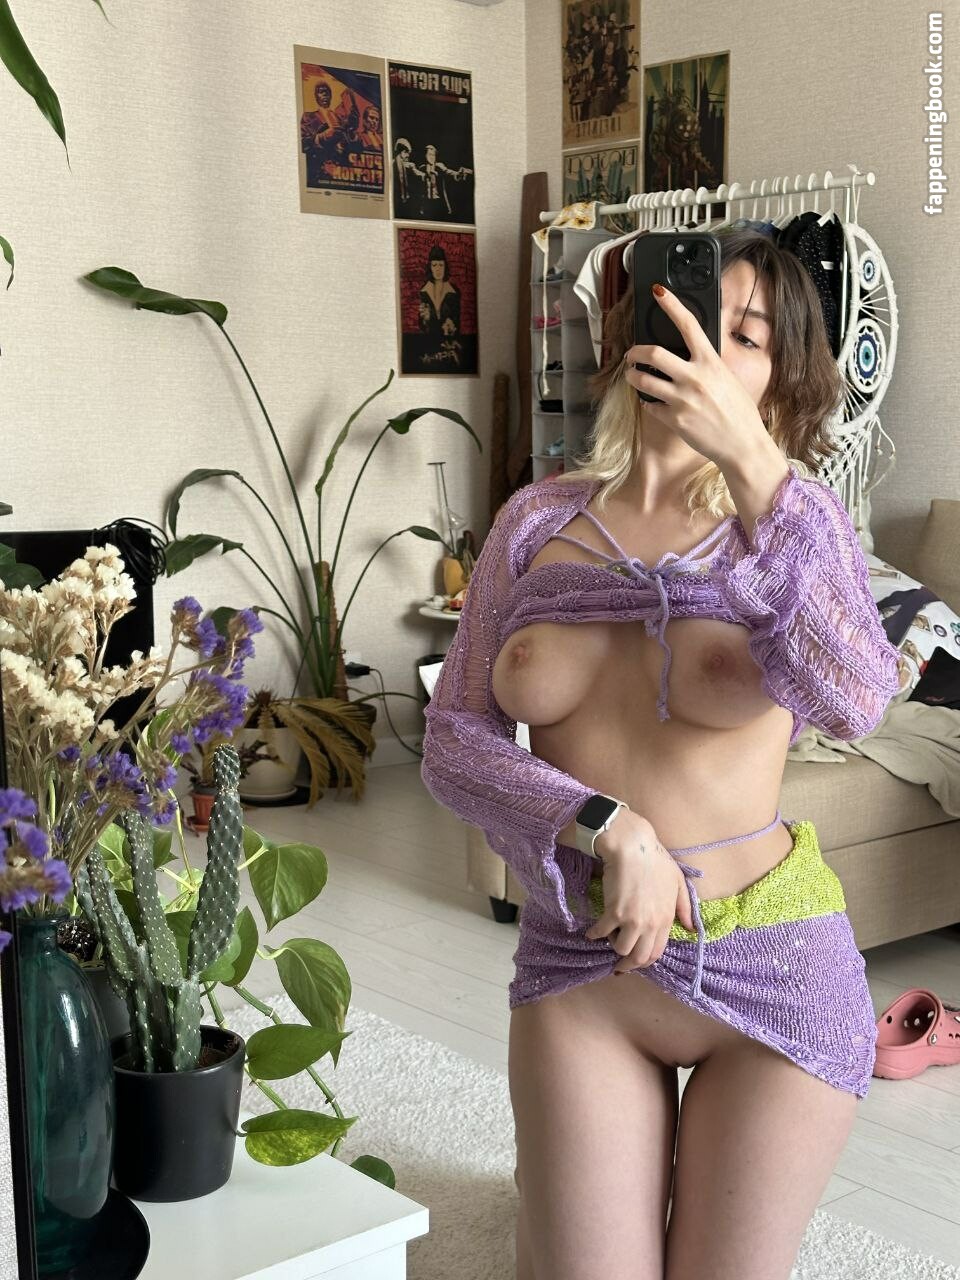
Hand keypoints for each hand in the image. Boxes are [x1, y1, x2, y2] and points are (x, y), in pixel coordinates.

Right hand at [584, 811, 694, 973]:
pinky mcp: (614, 912)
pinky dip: (595, 935)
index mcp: (667, 919)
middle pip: (640, 957)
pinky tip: (591, 933)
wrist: (632, 846)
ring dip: (612, 946)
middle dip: (628, 965)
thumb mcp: (678, 881)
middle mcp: (651, 924)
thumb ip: (685, 907)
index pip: (657, 952)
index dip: (644, 962)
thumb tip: (691, 928)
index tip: (635, 962)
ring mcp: (632, 920)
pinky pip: (602, 933)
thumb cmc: (655, 860)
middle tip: (618, 965)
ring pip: (621, 949)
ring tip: (608, 937)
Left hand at [623, 283, 768, 468]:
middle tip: (630, 355)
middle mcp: (695, 377)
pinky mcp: (674, 420)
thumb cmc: (739, 412)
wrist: (743, 444)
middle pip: (653, 353)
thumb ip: (708, 366)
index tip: (658, 291)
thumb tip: (692, 356)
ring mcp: (683, 399)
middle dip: (635, 352)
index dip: (671, 305)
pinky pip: (650, 406)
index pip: (689, 325)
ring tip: (633, 376)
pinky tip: (652, 404)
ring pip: (643, 380)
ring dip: (632, 376)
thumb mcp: (728, 379)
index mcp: (711, 362)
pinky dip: (648, 404)